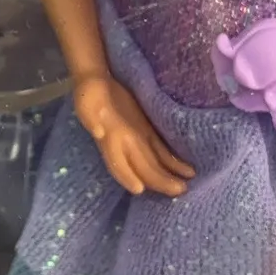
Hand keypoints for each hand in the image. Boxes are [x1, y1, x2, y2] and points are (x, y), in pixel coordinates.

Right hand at [74, 71, 194, 197]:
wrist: (98, 83)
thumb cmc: (90, 93)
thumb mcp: (86, 100)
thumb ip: (90, 116)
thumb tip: (99, 132)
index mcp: (110, 140)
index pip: (117, 164)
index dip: (126, 177)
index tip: (138, 189)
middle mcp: (125, 145)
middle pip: (142, 169)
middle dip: (159, 182)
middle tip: (179, 191)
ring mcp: (138, 141)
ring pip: (155, 165)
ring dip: (168, 177)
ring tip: (186, 185)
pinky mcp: (149, 133)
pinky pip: (162, 152)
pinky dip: (174, 163)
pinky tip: (188, 171)